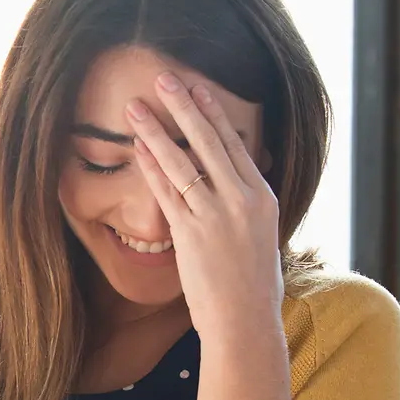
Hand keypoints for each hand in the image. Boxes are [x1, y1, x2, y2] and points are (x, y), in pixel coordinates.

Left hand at [125, 72, 283, 341]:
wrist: (246, 322)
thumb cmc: (252, 288)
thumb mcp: (261, 239)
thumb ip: (247, 210)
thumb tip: (236, 190)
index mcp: (262, 198)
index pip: (235, 145)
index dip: (214, 114)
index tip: (198, 89)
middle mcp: (242, 200)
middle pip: (209, 141)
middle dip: (185, 106)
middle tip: (165, 77)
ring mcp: (216, 215)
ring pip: (182, 161)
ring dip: (156, 129)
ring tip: (137, 106)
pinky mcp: (192, 233)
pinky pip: (167, 191)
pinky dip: (151, 166)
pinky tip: (137, 146)